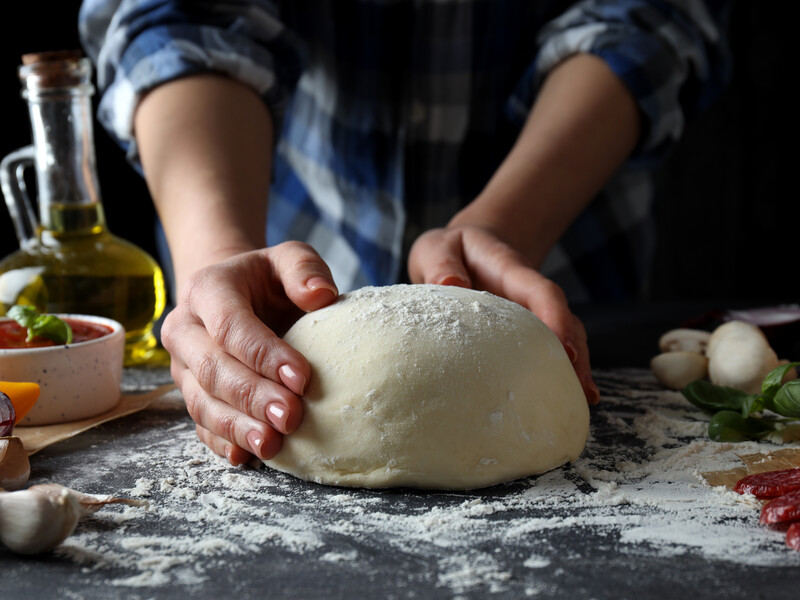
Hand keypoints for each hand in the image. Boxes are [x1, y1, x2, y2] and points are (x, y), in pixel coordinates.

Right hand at [161, 242, 338, 464]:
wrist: (233, 295)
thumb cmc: (266, 279)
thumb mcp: (287, 258)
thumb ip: (304, 268)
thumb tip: (322, 296)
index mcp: (206, 290)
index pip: (230, 326)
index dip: (264, 354)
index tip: (302, 378)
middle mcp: (185, 330)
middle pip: (213, 369)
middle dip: (252, 396)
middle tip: (291, 417)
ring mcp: (184, 367)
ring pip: (202, 402)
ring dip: (237, 427)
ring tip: (273, 445)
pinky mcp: (191, 394)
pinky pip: (201, 425)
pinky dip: (224, 443)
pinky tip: (248, 457)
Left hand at [408, 226, 598, 404]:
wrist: (461, 250)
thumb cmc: (448, 252)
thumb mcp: (436, 250)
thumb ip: (440, 264)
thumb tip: (450, 284)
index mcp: (510, 270)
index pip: (541, 292)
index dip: (556, 318)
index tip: (565, 348)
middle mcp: (529, 294)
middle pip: (563, 320)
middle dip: (575, 352)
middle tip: (579, 386)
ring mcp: (531, 314)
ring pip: (564, 337)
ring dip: (574, 366)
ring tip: (582, 399)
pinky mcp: (525, 331)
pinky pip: (547, 350)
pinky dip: (558, 372)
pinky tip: (565, 399)